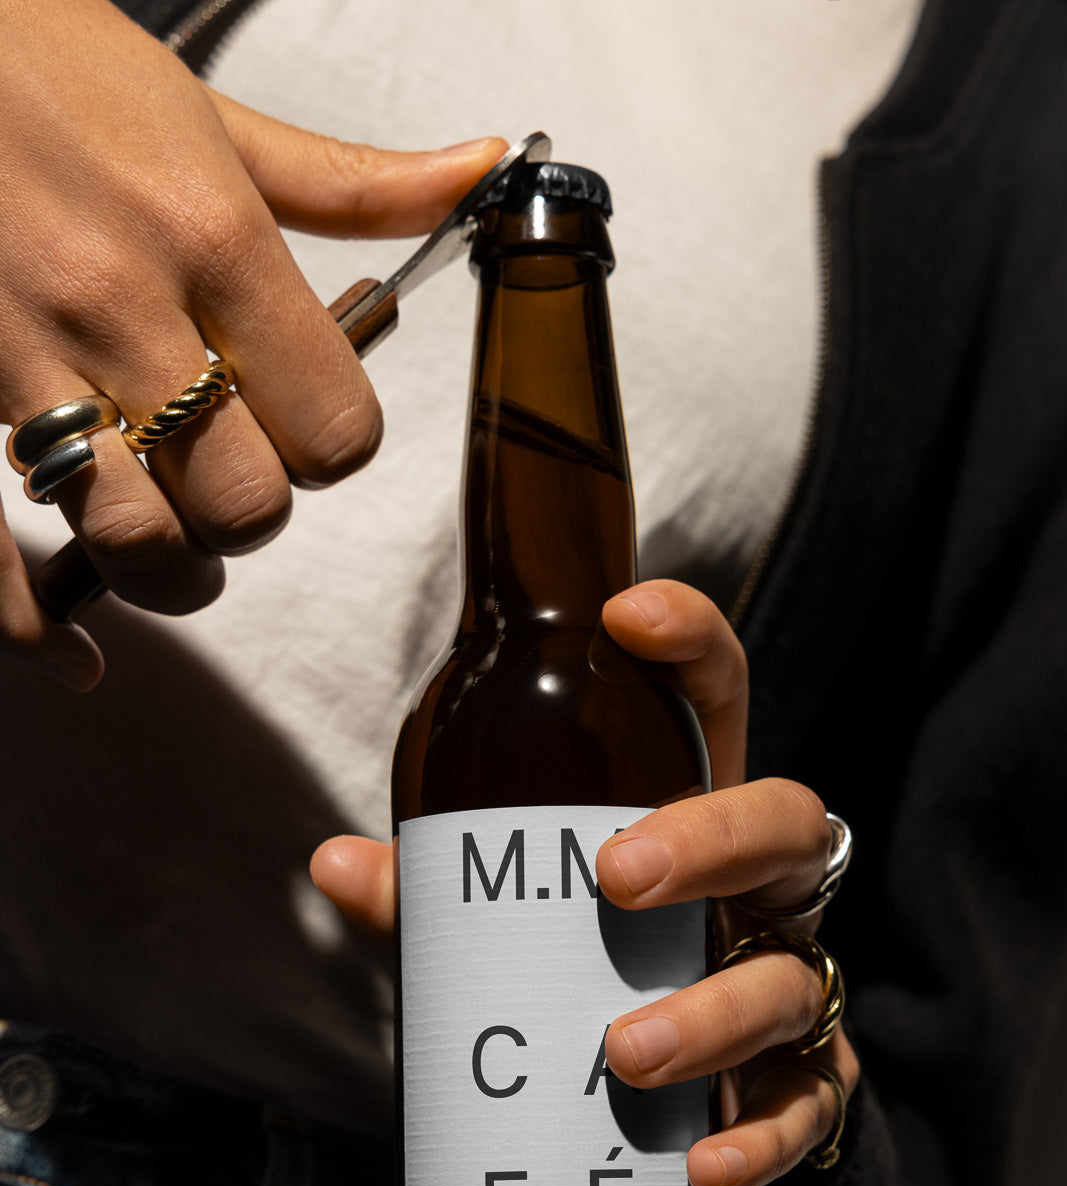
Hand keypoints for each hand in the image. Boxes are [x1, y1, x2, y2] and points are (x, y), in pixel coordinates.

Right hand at [0, 0, 505, 688]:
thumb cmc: (50, 62)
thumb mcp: (211, 113)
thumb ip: (347, 181)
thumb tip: (477, 170)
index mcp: (215, 238)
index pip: (333, 429)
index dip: (334, 449)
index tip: (308, 426)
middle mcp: (126, 308)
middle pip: (247, 504)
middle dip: (258, 513)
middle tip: (239, 480)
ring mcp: (26, 361)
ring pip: (136, 541)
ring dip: (173, 572)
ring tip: (179, 551)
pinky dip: (36, 630)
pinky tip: (77, 658)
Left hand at [311, 578, 858, 1185]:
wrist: (680, 1097)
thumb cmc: (596, 969)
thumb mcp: (518, 923)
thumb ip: (441, 898)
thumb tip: (334, 864)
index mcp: (693, 814)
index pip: (715, 701)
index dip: (689, 643)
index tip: (625, 616)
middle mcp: (762, 887)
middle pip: (783, 820)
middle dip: (709, 836)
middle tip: (615, 877)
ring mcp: (792, 981)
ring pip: (794, 974)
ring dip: (713, 1011)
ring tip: (624, 1052)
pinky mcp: (805, 1082)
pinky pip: (809, 1105)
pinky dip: (759, 1138)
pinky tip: (699, 1166)